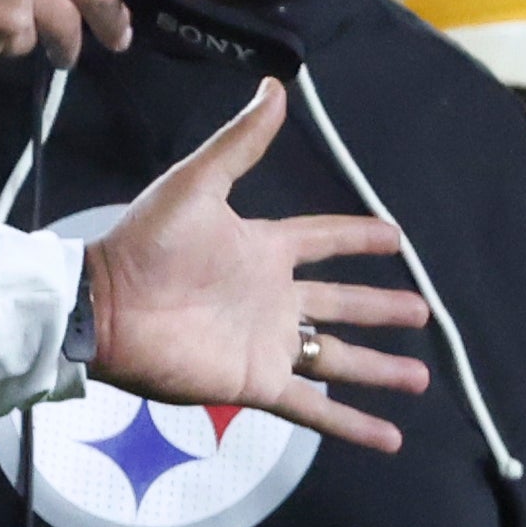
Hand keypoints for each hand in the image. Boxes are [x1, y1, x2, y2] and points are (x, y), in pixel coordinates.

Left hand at [80, 80, 432, 453]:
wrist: (102, 306)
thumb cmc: (144, 243)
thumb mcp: (197, 185)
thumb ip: (239, 142)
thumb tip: (275, 88)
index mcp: (260, 249)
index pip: (322, 240)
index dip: (356, 238)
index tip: (395, 238)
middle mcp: (270, 298)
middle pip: (340, 302)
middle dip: (380, 307)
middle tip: (423, 312)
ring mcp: (265, 343)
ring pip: (336, 358)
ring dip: (378, 368)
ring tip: (421, 377)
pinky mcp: (254, 382)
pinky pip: (314, 407)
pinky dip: (352, 424)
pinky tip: (390, 438)